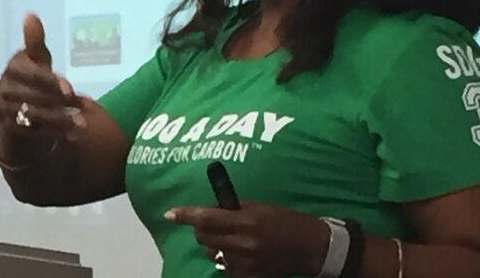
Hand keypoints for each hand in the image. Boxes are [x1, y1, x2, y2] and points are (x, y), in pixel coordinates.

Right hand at [0, 14, 84, 144]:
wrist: (15, 114)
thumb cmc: (30, 81)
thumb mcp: (36, 60)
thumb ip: (35, 42)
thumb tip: (31, 15)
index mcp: (13, 68)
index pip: (29, 74)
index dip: (49, 82)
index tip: (70, 89)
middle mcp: (4, 88)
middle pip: (32, 97)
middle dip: (59, 103)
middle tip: (83, 108)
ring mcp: (5, 111)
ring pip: (33, 116)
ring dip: (59, 121)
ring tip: (82, 124)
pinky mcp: (9, 131)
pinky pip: (32, 133)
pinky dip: (53, 134)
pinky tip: (72, 135)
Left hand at [165, 203, 329, 277]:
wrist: (309, 248)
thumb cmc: (284, 221)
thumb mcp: (258, 208)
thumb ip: (233, 211)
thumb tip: (211, 211)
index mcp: (245, 222)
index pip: (206, 218)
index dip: (186, 215)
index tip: (170, 214)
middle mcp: (242, 244)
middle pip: (204, 237)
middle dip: (201, 228)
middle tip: (210, 223)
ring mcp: (244, 264)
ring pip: (212, 254)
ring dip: (214, 244)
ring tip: (230, 239)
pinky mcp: (249, 277)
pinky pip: (225, 268)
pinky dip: (226, 259)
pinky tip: (238, 253)